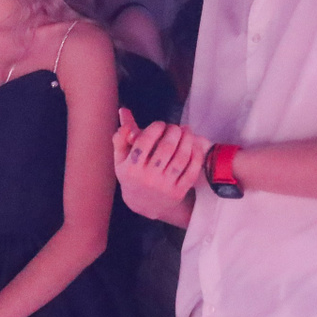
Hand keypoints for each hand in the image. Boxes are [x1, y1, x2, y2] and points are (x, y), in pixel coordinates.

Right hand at [113, 111, 204, 225]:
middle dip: (173, 131)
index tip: (160, 124)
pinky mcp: (178, 192)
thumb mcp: (121, 159)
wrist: (144, 205)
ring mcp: (164, 186)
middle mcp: (147, 178)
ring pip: (181, 158)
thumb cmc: (133, 176)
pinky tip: (194, 145)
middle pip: (165, 148)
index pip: (144, 142)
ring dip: (187, 140)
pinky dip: (195, 155)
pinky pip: (192, 171)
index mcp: (130, 168)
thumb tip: (124, 111)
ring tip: (186, 131)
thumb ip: (122, 135)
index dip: (155, 128)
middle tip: (175, 127)